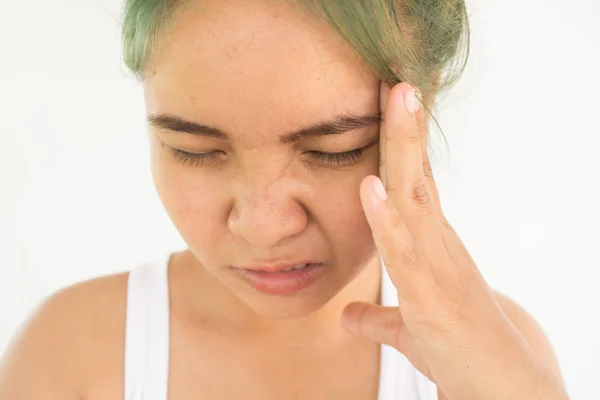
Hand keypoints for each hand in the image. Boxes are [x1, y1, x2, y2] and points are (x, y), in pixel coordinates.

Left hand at [341, 81, 567, 399]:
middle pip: (417, 177)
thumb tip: (350, 314)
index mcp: (433, 248)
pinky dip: (387, 218)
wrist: (502, 390)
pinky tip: (371, 186)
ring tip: (396, 101)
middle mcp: (439, 247)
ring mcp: (438, 267)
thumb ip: (379, 318)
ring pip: (415, 198)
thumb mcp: (409, 331)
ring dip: (403, 149)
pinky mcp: (432, 298)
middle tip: (396, 81)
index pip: (416, 186)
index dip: (401, 146)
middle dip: (405, 128)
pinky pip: (405, 251)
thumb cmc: (459, 354)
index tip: (389, 106)